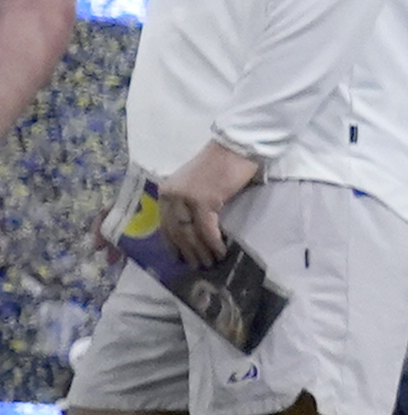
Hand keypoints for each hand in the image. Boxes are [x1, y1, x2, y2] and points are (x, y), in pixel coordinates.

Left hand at [154, 140, 263, 266]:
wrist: (234, 148)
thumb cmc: (219, 165)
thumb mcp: (195, 185)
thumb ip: (189, 203)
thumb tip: (193, 229)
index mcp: (167, 191)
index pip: (165, 224)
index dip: (172, 244)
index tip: (180, 258)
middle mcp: (171, 195)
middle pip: (176, 231)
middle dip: (187, 251)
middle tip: (197, 266)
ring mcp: (186, 198)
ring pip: (190, 233)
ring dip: (200, 251)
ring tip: (210, 263)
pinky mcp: (204, 200)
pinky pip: (207, 229)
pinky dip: (214, 243)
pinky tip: (221, 252)